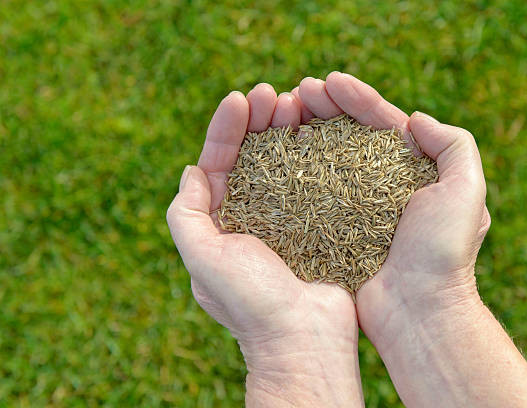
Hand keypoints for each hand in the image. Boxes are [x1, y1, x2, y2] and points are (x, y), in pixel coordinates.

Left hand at [167, 84, 362, 406]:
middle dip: (258, 122)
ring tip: (298, 103)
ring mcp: (287, 221)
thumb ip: (186, 216)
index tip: (241, 98)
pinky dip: (315, 155)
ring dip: (287, 132)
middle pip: (252, 157)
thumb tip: (191, 171)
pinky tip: (322, 133)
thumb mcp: (203, 260)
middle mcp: (251, 219)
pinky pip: (315, 182)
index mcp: (220, 224)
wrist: (304, 340)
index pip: (218, 163)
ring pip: (284, 164)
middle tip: (274, 94)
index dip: (226, 129)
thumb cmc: (251, 304)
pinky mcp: (318, 225)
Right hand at [298, 72, 526, 406]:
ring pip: (328, 159)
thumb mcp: (466, 191)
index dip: (358, 98)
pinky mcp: (334, 229)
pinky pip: (312, 192)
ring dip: (307, 132)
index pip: (383, 123)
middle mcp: (383, 185)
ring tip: (284, 112)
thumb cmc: (444, 253)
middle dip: (326, 108)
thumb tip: (414, 119)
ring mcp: (356, 207)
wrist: (418, 311)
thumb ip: (454, 145)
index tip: (329, 81)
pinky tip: (280, 152)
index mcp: (414, 171)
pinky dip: (297, 169)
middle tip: (298, 92)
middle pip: (350, 135)